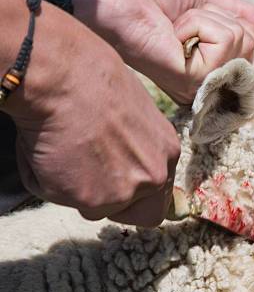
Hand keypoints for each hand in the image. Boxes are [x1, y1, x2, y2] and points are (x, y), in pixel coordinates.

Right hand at [2, 0, 179, 226]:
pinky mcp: (91, 200)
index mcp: (167, 152)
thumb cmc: (93, 80)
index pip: (161, 195)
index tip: (118, 184)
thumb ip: (137, 147)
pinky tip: (47, 150)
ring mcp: (124, 191)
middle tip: (90, 181)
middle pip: (142, 215)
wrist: (63, 76)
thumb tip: (118, 159)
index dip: (139, 196)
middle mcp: (154, 176)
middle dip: (117, 206)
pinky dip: (49, 182)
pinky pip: (64, 201)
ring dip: (77, 189)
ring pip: (97, 209)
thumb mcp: (135, 114)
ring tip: (64, 151)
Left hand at [74, 0, 253, 103]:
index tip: (206, 17)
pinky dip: (199, 23)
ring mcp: (204, 83)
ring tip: (177, 26)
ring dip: (207, 18)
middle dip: (223, 18)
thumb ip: (237, 13)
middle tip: (187, 20)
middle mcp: (210, 81)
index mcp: (212, 65)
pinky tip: (174, 33)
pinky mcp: (197, 79)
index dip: (240, 26)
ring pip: (242, 40)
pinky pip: (225, 39)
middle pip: (253, 45)